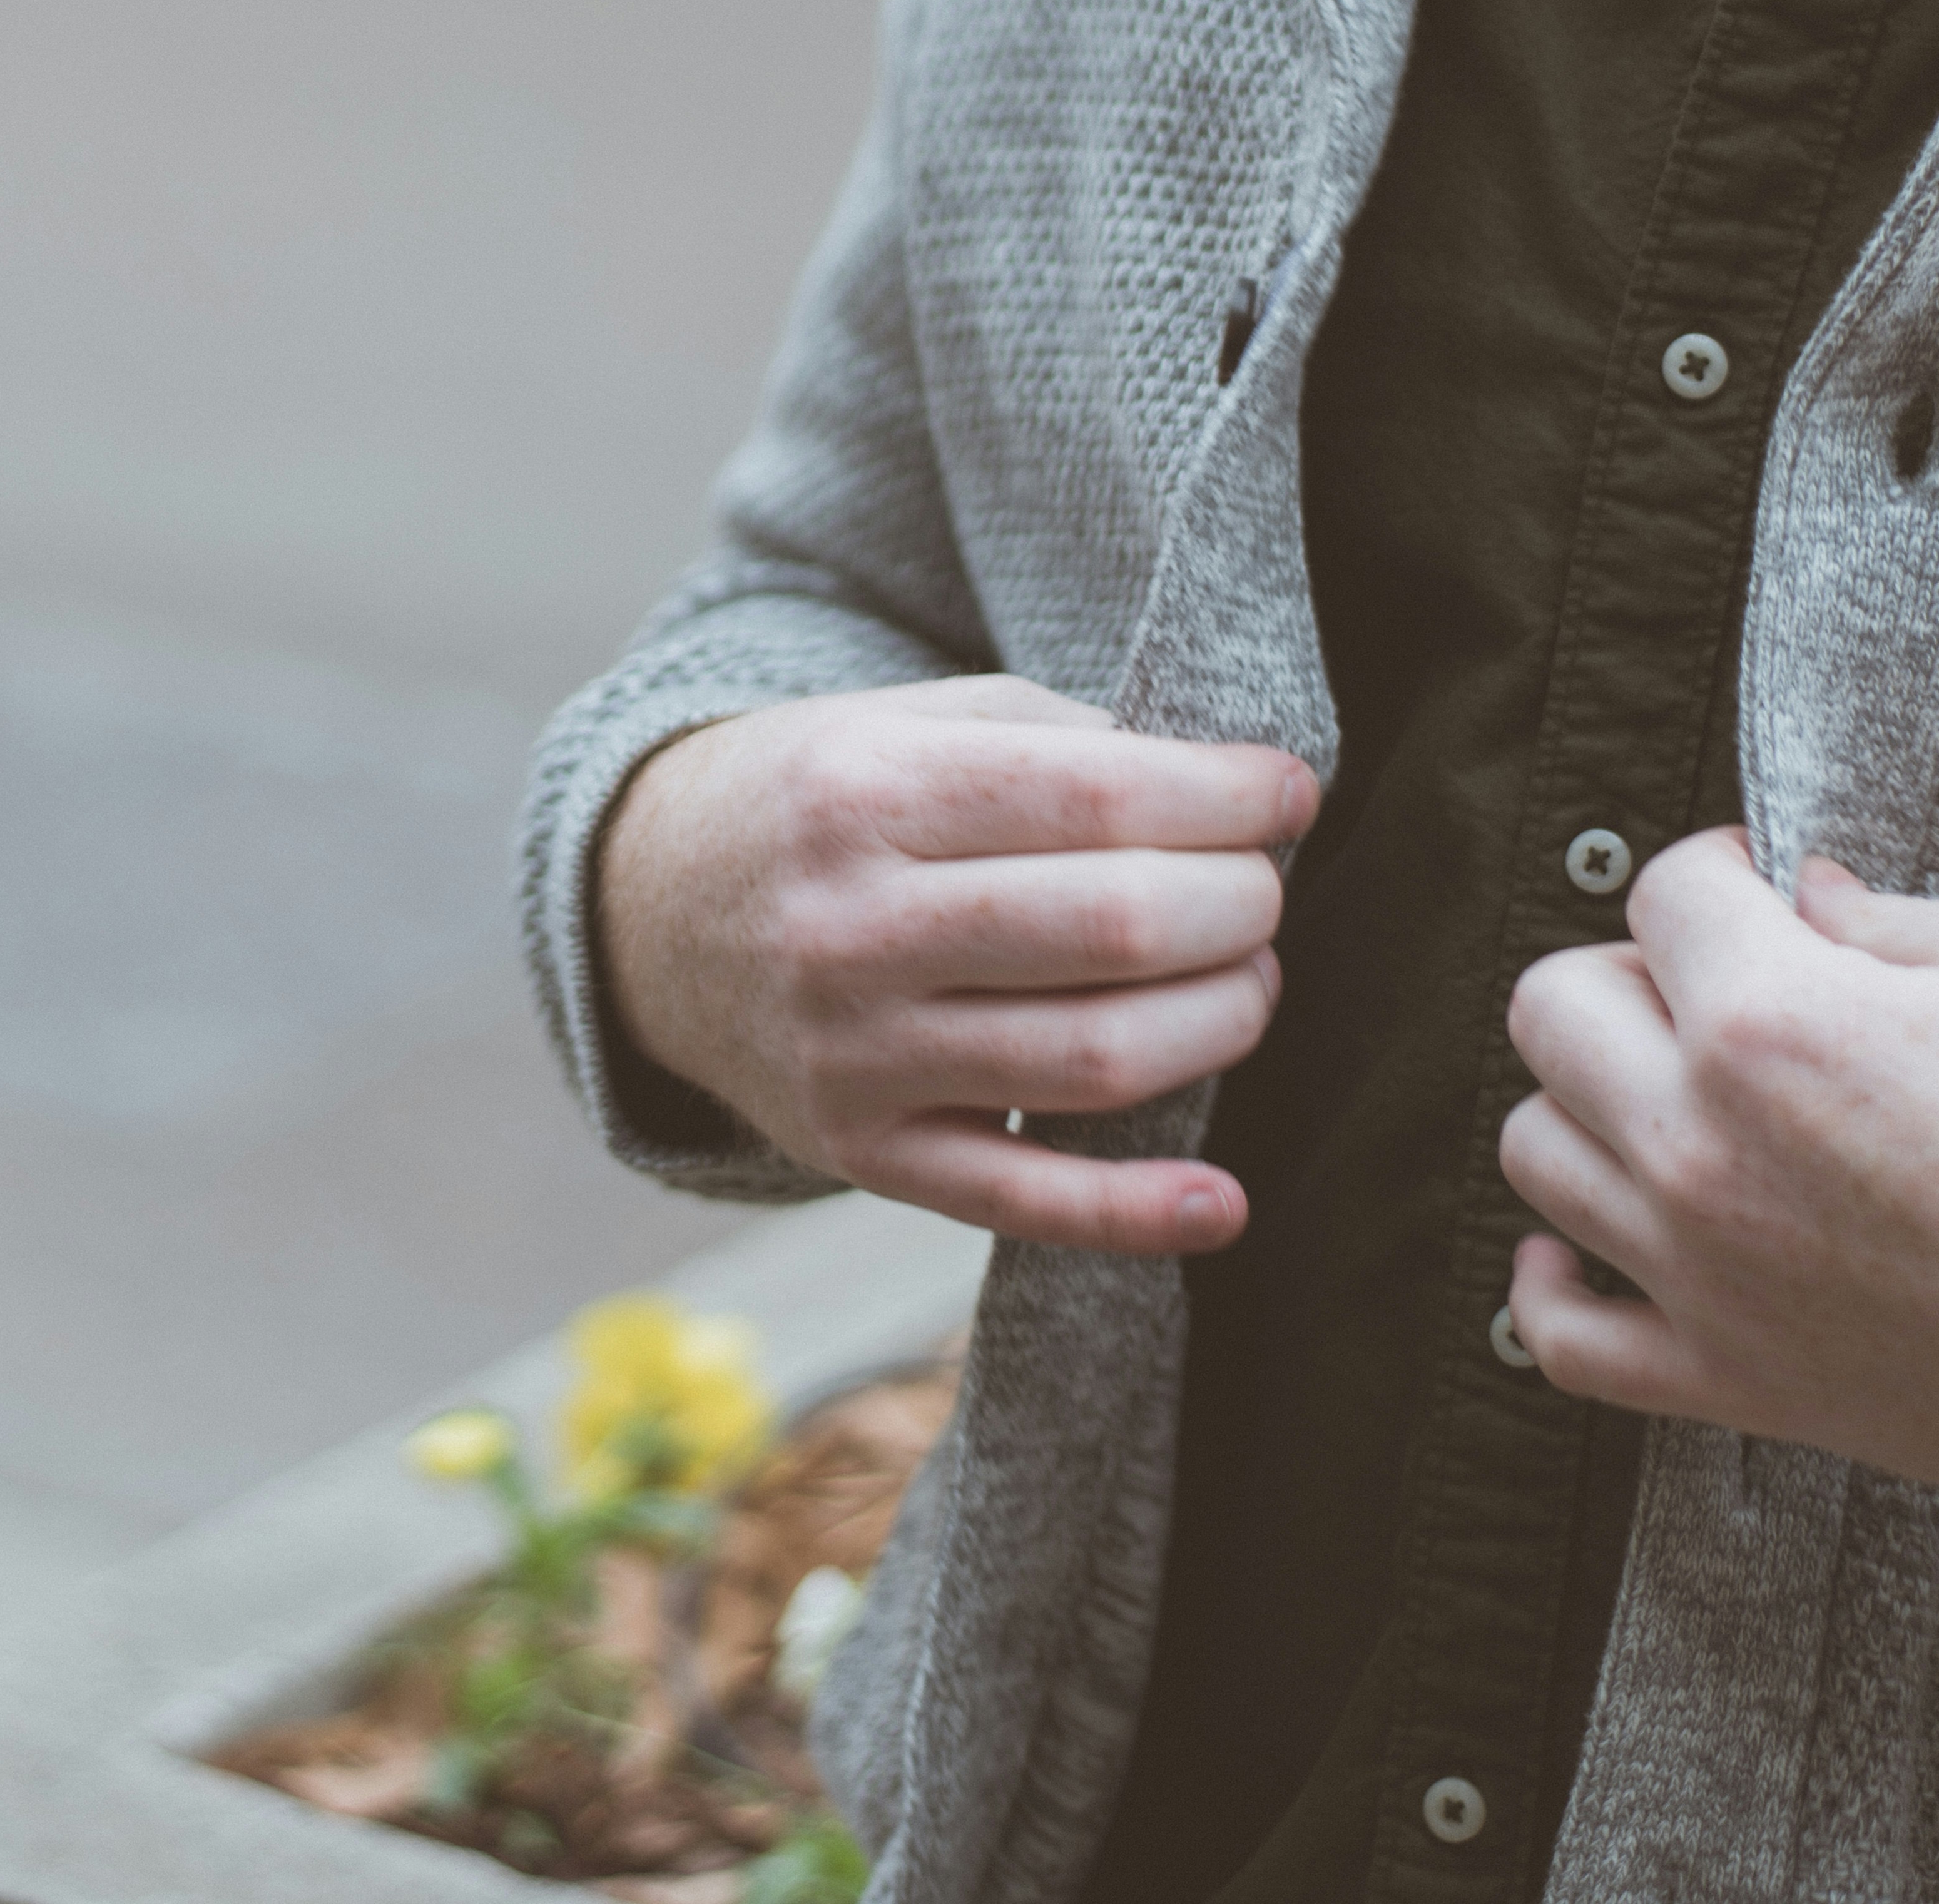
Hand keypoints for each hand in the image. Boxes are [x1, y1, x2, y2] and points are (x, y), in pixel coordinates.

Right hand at [595, 677, 1314, 1254]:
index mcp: (866, 792)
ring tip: (1246, 982)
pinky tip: (1222, 1201)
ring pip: (1095, 1062)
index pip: (1100, 797)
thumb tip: (1229, 793)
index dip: (1227, 797)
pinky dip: (1135, 1214)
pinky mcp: (864, 1154)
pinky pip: (1020, 1201)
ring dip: (1220, 1023)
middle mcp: (851, 928)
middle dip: (1239, 906)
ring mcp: (855, 1054)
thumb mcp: (908, 724)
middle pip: (1115, 928)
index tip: (1287, 792)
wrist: (651, 915)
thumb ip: (1059, 740)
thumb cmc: (823, 805)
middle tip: (1261, 890)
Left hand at [1497, 831, 1938, 1535]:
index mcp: (1777, 1020)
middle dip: (1629, 973)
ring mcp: (1706, 1271)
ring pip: (1536, 1150)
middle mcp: (1708, 1143)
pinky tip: (1595, 1241)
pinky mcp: (1732, 1379)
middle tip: (1715, 986)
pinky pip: (1562, 1339)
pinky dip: (1555, 1286)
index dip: (1716, 869)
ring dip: (1594, 1105)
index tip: (1752, 886)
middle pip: (1552, 1008)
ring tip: (1680, 1099)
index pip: (1661, 891)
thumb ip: (1890, 915)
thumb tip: (1804, 899)